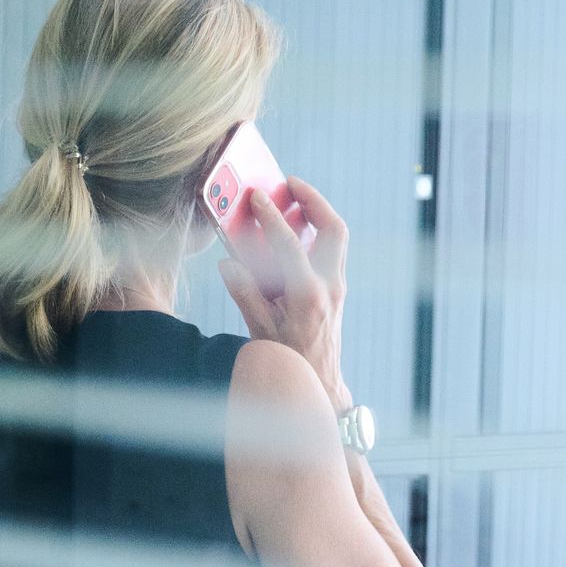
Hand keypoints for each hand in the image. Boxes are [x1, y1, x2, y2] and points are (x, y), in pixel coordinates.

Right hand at [216, 174, 351, 410]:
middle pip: (332, 229)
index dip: (271, 217)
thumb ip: (245, 293)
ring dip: (318, 213)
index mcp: (307, 295)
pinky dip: (316, 232)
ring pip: (337, 237)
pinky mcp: (337, 288)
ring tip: (294, 198)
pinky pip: (332, 250)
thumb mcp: (259, 329)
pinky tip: (296, 227)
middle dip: (313, 201)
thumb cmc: (287, 358)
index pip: (289, 245)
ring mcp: (338, 286)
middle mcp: (329, 286)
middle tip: (289, 184)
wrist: (319, 382)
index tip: (257, 197)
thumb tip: (228, 263)